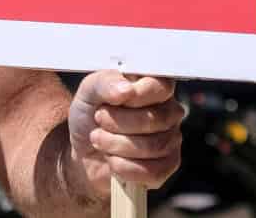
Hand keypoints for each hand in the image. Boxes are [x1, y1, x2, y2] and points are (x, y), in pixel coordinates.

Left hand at [68, 70, 183, 193]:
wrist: (84, 150)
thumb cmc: (91, 114)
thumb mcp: (90, 90)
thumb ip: (106, 83)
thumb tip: (126, 89)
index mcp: (154, 86)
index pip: (161, 87)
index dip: (138, 95)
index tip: (115, 100)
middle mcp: (169, 111)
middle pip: (156, 119)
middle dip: (119, 123)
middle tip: (99, 119)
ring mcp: (171, 139)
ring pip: (154, 146)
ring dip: (117, 145)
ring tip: (99, 139)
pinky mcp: (167, 166)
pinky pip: (154, 171)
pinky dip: (125, 167)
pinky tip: (112, 160)